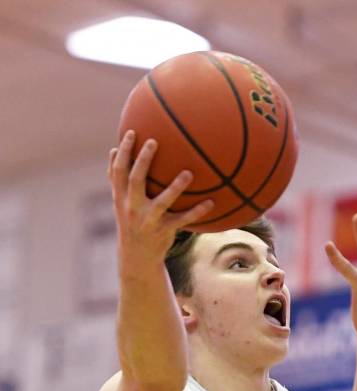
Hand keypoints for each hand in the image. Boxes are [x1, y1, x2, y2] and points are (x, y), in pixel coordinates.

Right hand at [109, 130, 213, 266]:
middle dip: (143, 160)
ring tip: (189, 173)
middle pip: (135, 180)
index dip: (123, 152)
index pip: (119, 171)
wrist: (136, 257)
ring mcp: (148, 220)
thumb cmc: (131, 221)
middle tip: (154, 141)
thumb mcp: (120, 202)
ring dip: (176, 187)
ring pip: (162, 201)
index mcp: (121, 198)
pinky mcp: (164, 231)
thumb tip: (112, 150)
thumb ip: (117, 179)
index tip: (131, 133)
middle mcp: (132, 208)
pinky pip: (183, 220)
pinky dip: (197, 211)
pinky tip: (211, 202)